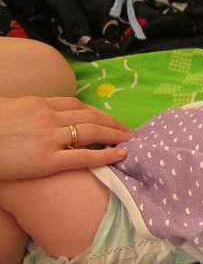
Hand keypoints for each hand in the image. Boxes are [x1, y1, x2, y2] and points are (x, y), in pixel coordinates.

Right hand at [0, 96, 133, 179]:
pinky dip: (107, 154)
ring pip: (92, 131)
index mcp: (36, 103)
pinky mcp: (47, 160)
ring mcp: (49, 137)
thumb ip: (23, 112)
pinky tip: (122, 154)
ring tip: (130, 139)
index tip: (106, 117)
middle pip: (89, 115)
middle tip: (127, 129)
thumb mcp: (6, 110)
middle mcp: (47, 117)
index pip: (74, 104)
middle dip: (111, 122)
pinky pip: (85, 156)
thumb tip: (30, 118)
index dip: (95, 111)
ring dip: (115, 134)